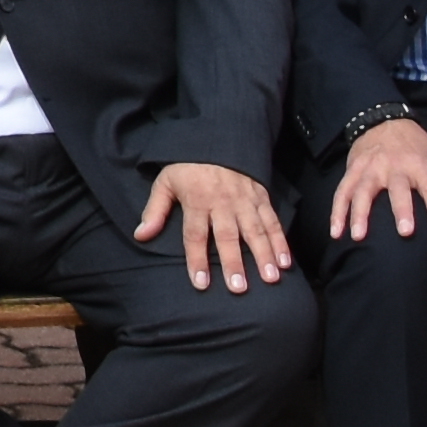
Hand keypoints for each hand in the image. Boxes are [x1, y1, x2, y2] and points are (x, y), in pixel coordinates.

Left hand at [136, 160, 294, 290]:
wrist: (217, 138)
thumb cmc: (188, 167)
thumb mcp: (165, 182)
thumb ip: (155, 210)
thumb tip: (140, 235)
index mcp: (197, 201)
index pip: (195, 234)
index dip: (197, 259)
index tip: (201, 283)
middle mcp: (222, 203)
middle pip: (228, 236)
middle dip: (234, 262)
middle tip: (238, 288)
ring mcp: (245, 200)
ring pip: (255, 231)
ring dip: (264, 255)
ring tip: (270, 278)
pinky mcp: (262, 197)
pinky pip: (273, 221)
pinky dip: (281, 241)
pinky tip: (286, 261)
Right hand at [326, 117, 426, 244]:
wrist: (383, 119)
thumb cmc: (416, 147)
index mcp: (419, 164)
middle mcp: (394, 166)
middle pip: (398, 189)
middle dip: (401, 210)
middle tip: (405, 233)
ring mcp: (370, 168)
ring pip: (363, 191)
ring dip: (360, 214)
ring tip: (359, 237)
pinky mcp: (352, 170)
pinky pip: (341, 192)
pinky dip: (337, 212)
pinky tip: (336, 233)